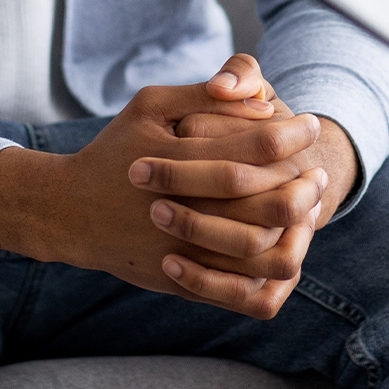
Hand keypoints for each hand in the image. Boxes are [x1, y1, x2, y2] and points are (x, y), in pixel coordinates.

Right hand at [0, 56, 328, 318]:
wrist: (70, 213)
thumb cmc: (116, 150)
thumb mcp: (151, 106)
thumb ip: (204, 97)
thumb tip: (262, 103)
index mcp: (180, 162)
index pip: (258, 148)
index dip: (293, 133)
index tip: (310, 123)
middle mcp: (185, 212)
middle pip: (270, 203)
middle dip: (305, 183)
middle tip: (318, 169)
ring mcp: (184, 253)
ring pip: (265, 252)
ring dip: (297, 229)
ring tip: (307, 207)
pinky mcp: (184, 284)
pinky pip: (244, 291)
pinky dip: (273, 270)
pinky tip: (284, 242)